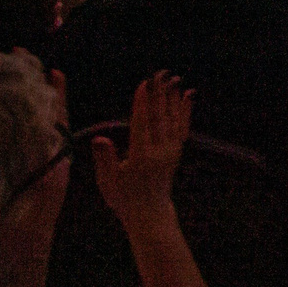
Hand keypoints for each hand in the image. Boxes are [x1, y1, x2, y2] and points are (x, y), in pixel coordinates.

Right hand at [91, 72, 192, 230]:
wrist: (149, 213)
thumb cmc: (123, 198)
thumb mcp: (108, 181)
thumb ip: (105, 158)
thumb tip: (99, 138)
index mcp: (141, 157)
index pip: (142, 124)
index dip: (143, 103)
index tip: (144, 84)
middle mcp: (160, 151)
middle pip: (159, 117)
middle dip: (159, 93)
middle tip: (160, 73)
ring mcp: (171, 151)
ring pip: (173, 119)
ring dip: (173, 97)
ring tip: (174, 78)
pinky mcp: (177, 151)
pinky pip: (183, 127)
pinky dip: (185, 110)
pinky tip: (187, 95)